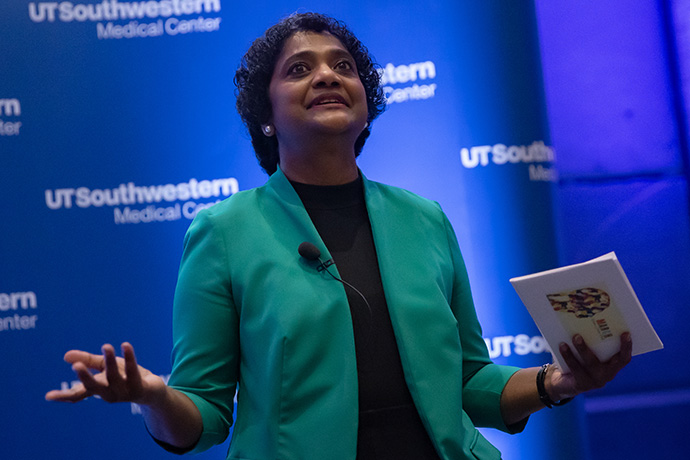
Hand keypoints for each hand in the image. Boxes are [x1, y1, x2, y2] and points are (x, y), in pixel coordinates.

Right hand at [45, 342, 165, 404]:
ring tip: (106, 346)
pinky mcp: (139, 387)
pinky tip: (126, 345)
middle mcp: (108, 394)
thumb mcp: (105, 368)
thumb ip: (88, 361)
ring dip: (110, 360)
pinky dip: (130, 357)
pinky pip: (133, 370)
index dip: (63, 396)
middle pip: (94, 387)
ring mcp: (124, 392)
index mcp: (98, 390)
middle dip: (85, 377)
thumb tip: (66, 356)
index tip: (48, 396)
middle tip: (76, 366)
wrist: (151, 391)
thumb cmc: (124, 377)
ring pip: (114, 376)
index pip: (78, 395)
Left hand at [547, 332, 631, 400]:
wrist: (564, 383)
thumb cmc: (579, 362)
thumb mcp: (588, 353)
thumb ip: (592, 343)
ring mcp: (595, 381)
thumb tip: (588, 319)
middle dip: (608, 345)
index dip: (627, 347)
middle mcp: (607, 375)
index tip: (626, 333)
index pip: (624, 358)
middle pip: (613, 361)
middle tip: (600, 330)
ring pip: (591, 363)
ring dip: (583, 348)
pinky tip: (562, 345)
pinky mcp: (582, 385)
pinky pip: (576, 369)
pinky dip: (568, 356)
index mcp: (612, 366)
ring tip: (576, 336)